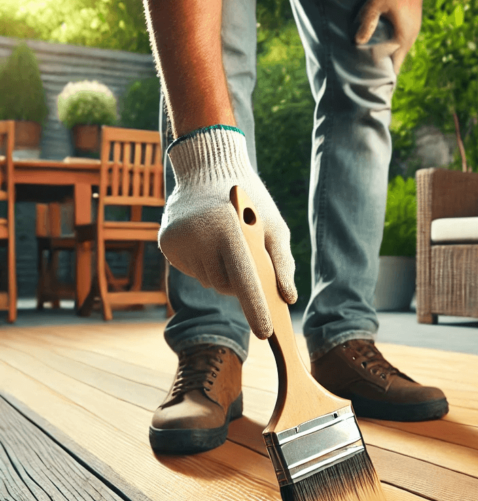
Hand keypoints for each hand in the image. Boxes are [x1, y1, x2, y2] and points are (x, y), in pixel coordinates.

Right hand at [159, 126, 296, 338]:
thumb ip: (282, 263)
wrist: (207, 167)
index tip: (266, 333)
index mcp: (227, 229)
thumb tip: (288, 298)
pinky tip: (207, 241)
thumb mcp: (274, 226)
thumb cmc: (250, 200)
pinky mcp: (166, 243)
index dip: (255, 308)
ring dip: (223, 271)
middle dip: (241, 280)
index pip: (244, 279)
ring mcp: (178, 241)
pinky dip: (205, 263)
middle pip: (227, 286)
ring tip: (224, 241)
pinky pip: (194, 271)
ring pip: (211, 281)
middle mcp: (198, 236)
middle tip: (244, 251)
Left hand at [355, 0, 423, 73]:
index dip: (384, 76)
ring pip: (399, 49)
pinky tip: (379, 42)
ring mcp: (412, 28)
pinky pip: (400, 39)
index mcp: (404, 37)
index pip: (395, 66)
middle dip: (382, 67)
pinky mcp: (410, 21)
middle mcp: (411, 36)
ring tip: (370, 61)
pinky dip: (390, 44)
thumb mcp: (377, 3)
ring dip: (386, 54)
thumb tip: (358, 41)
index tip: (372, 83)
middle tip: (366, 74)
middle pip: (396, 60)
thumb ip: (368, 21)